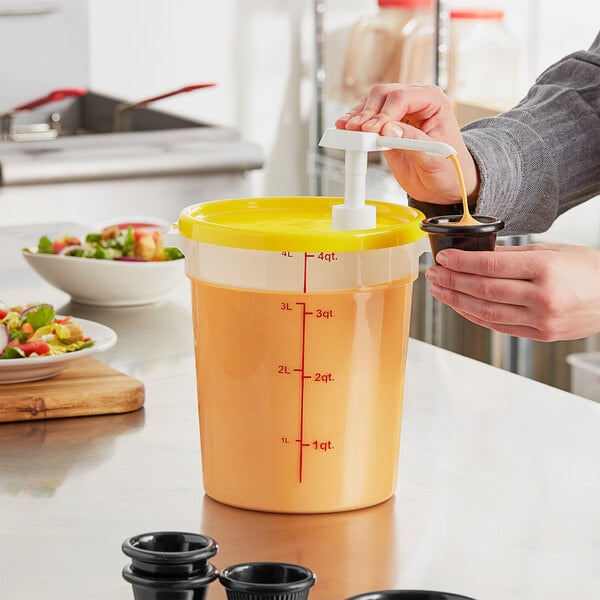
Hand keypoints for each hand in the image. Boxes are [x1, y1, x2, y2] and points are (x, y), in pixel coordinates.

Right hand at [335, 84, 479, 203]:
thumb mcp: (434, 159)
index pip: (403, 98)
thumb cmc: (448, 169)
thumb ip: (412, 143)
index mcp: (433, 102)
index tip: (372, 130)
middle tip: (356, 130)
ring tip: (345, 128)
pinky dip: (356, 123)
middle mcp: (415, 101)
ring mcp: (399, 112)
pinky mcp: (386, 126)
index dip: (384, 113)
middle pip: (384, 94)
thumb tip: (388, 131)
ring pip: (372, 103)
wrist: (443, 183)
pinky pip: (367, 119)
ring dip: (357, 115)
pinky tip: (346, 129)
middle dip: (368, 112)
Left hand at [425, 243, 599, 340]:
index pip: (491, 267)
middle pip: (483, 290)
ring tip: (439, 290)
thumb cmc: (587, 270)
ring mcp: (541, 320)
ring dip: (457, 300)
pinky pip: (498, 326)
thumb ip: (512, 255)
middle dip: (452, 281)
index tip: (442, 258)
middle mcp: (542, 297)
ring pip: (486, 311)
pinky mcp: (541, 335)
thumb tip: (476, 255)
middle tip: (433, 273)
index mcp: (545, 269)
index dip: (461, 263)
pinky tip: (459, 305)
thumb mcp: (552, 251)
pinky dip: (475, 315)